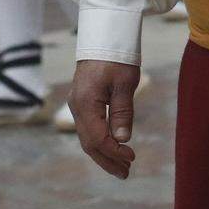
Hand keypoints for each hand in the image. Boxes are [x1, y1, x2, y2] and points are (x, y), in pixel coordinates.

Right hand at [69, 59, 140, 178]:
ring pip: (87, 137)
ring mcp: (77, 104)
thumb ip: (122, 112)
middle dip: (107, 160)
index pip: (98, 138)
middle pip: (89, 143)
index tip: (131, 158)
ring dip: (103, 153)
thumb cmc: (116, 56)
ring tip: (121, 166)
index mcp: (85, 103)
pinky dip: (100, 141)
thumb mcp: (125, 83)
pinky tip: (112, 147)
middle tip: (126, 173)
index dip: (114, 152)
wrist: (103, 35)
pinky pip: (88, 128)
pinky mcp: (82, 101)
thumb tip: (123, 139)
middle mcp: (77, 107)